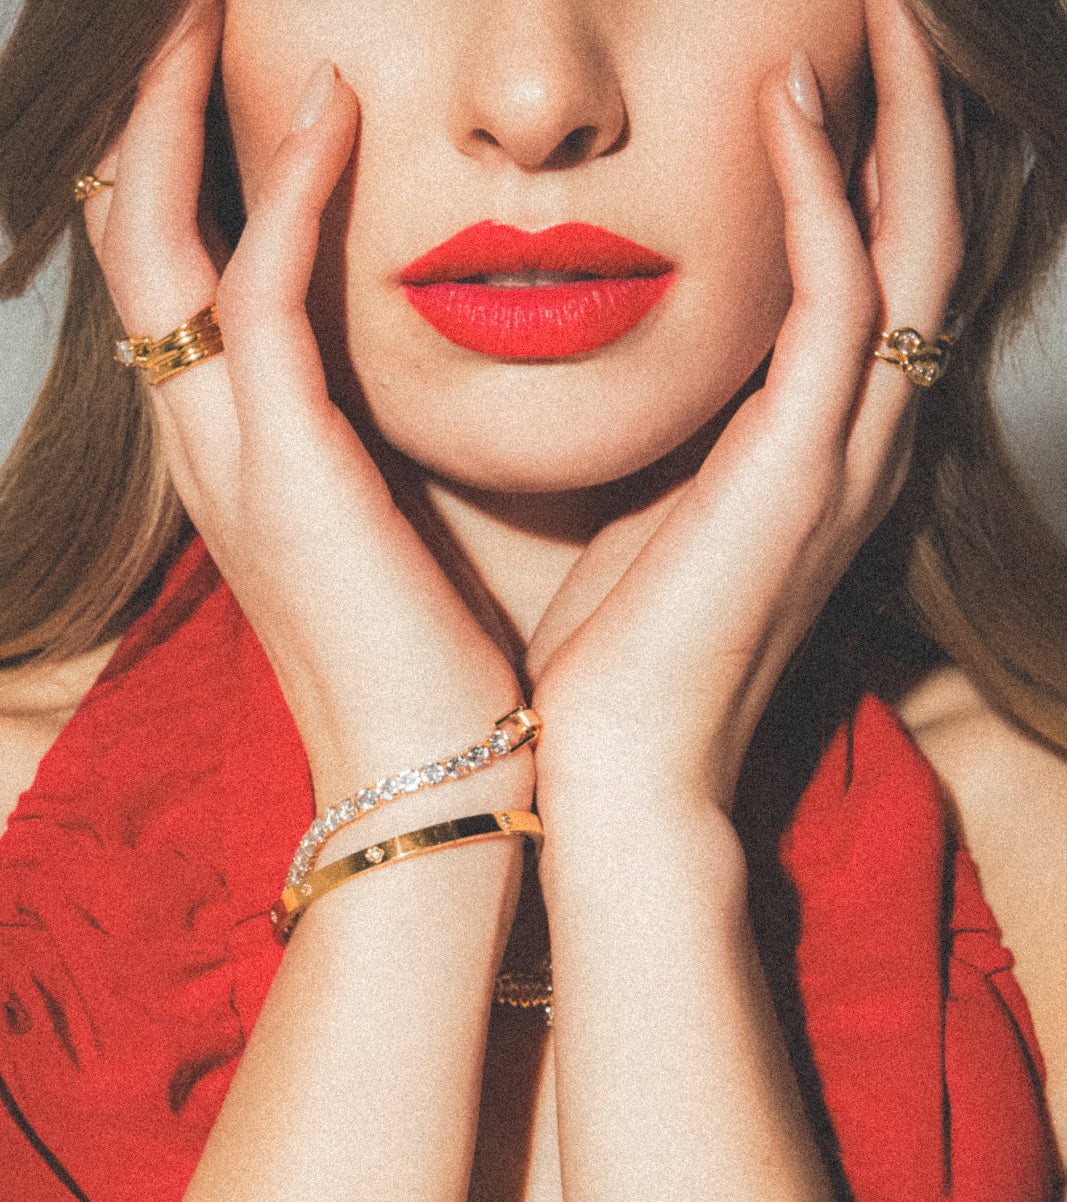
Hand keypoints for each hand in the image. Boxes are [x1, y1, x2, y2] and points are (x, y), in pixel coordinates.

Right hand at [82, 0, 519, 800]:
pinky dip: (286, 186)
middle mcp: (209, 446)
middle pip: (136, 243)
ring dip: (184, 115)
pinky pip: (259, 287)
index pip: (189, 287)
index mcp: (244, 461)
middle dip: (155, 118)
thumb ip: (396, 446)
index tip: (258, 86)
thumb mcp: (404, 533)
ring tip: (221, 14)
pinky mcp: (286, 467)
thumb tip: (452, 381)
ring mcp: (231, 455)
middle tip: (200, 15)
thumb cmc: (442, 667)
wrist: (438, 780)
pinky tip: (333, 103)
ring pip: (159, 242)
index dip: (195, 176)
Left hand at [529, 0, 962, 807]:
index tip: (815, 78)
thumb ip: (678, 430)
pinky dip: (818, 192)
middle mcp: (853, 447)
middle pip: (917, 246)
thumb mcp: (653, 510)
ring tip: (864, 16)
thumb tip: (647, 361)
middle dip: (906, 124)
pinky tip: (788, 101)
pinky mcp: (800, 468)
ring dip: (890, 125)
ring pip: (906, 250)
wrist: (616, 765)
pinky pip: (836, 294)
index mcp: (811, 456)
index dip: (859, 176)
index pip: (864, 285)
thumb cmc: (616, 652)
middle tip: (877, 13)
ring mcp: (842, 458)